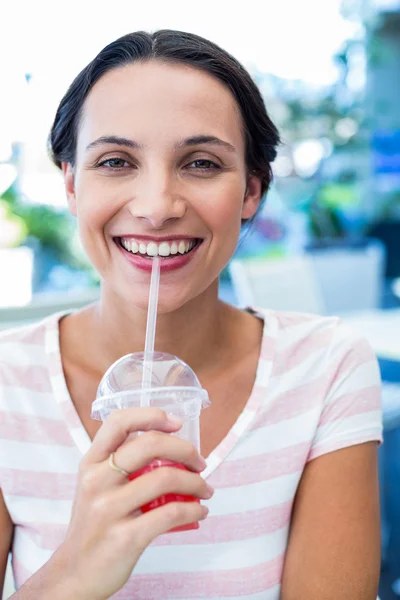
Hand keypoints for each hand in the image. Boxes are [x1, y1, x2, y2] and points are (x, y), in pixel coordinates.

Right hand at [57, 408, 211, 599]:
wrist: (75, 573)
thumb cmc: (94, 524)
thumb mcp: (95, 486)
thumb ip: (121, 464)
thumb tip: (170, 450)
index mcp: (91, 463)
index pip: (119, 422)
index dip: (151, 415)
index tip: (177, 423)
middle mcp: (97, 480)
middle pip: (150, 445)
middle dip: (185, 449)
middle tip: (199, 462)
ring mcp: (108, 509)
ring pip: (166, 478)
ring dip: (196, 482)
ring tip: (205, 489)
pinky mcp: (125, 537)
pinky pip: (170, 513)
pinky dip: (193, 509)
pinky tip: (199, 511)